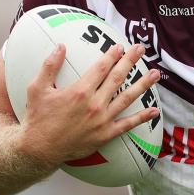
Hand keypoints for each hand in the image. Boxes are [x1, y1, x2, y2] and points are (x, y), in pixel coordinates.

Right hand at [19, 42, 159, 167]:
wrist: (40, 149)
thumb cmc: (38, 118)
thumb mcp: (37, 88)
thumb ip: (49, 66)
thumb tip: (60, 46)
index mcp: (80, 91)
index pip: (101, 67)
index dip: (112, 55)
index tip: (120, 46)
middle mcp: (94, 103)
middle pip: (117, 77)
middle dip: (130, 61)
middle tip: (141, 49)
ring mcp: (102, 120)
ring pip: (127, 98)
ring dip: (143, 84)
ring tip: (156, 74)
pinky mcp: (106, 134)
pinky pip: (127, 124)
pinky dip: (142, 118)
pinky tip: (154, 111)